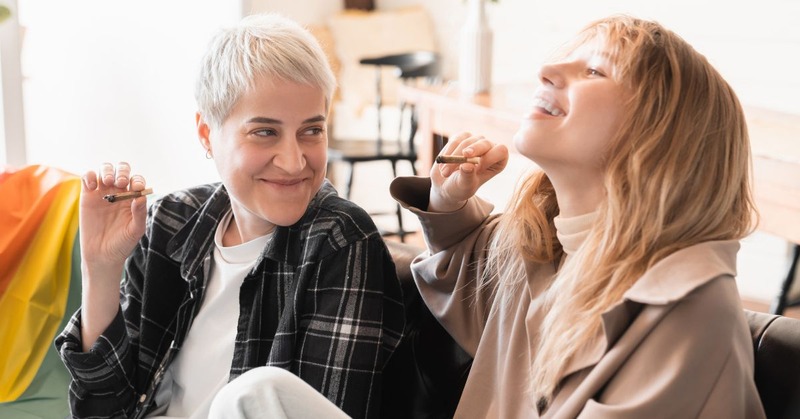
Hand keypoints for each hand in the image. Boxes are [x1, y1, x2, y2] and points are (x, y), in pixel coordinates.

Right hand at [79, 162, 147, 277]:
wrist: (102, 255)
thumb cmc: (122, 243)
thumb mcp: (135, 230)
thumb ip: (140, 213)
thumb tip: (141, 196)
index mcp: (133, 198)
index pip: (137, 180)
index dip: (138, 180)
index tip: (137, 187)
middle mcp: (119, 192)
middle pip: (121, 170)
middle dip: (122, 171)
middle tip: (120, 182)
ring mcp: (102, 193)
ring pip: (105, 170)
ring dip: (107, 171)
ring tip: (108, 181)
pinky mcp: (87, 196)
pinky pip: (87, 177)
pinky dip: (90, 175)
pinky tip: (93, 186)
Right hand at [429, 133, 507, 211]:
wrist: (446, 185)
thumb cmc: (460, 188)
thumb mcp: (465, 186)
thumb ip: (468, 176)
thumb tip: (467, 165)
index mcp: (498, 161)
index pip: (501, 151)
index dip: (489, 157)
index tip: (478, 168)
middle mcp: (489, 149)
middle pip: (485, 143)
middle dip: (473, 149)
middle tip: (463, 156)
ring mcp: (475, 141)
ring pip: (467, 141)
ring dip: (455, 157)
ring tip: (445, 173)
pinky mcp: (461, 138)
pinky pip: (455, 140)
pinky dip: (448, 152)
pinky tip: (443, 164)